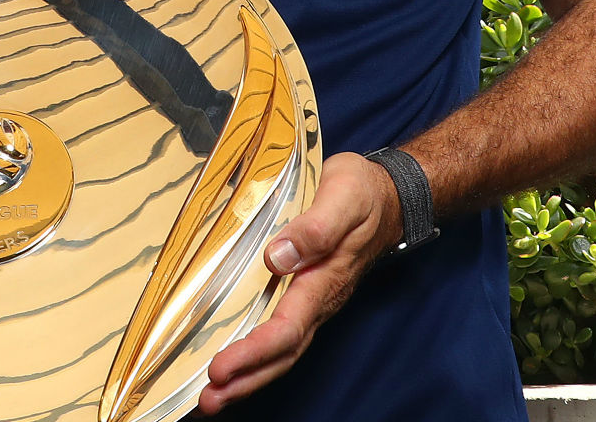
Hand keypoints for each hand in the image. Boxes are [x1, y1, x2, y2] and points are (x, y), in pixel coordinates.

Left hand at [198, 151, 400, 413]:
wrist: (386, 195)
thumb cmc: (361, 193)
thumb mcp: (341, 198)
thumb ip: (314, 229)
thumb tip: (277, 257)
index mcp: (323, 281)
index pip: (285, 329)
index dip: (252, 352)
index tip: (220, 368)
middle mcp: (317, 300)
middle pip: (281, 355)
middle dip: (245, 380)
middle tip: (208, 401)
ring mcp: (311, 301)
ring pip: (280, 352)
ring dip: (247, 377)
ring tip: (213, 398)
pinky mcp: (303, 294)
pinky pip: (278, 335)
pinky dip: (255, 357)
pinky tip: (234, 365)